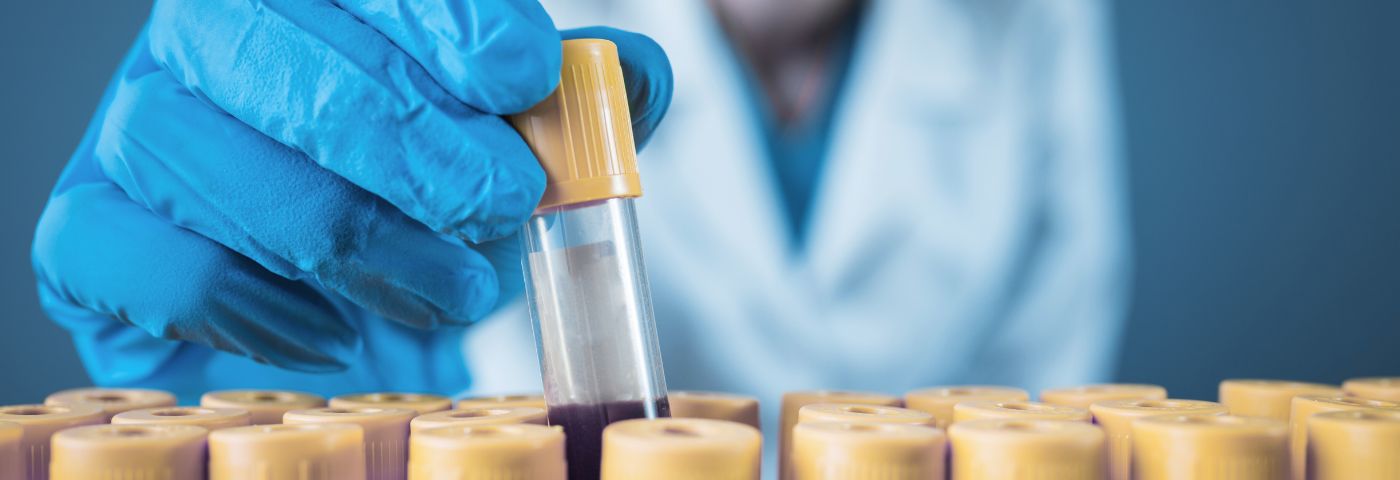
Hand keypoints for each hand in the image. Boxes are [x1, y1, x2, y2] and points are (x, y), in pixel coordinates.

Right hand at [32, 0, 671, 382]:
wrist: (332, 283)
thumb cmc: (423, 186)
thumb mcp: (516, 126)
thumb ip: (578, 93)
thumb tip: (625, 78)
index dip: (446, 17)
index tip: (520, 74)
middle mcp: (209, 32)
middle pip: (297, 67)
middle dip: (419, 147)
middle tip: (503, 205)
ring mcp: (138, 125)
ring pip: (238, 176)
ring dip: (371, 249)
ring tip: (454, 291)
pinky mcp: (91, 231)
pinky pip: (168, 271)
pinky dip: (265, 311)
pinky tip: (334, 327)